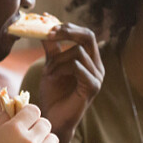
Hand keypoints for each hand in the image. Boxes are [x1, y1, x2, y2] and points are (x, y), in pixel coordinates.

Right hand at [0, 105, 55, 142]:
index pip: (33, 110)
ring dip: (44, 140)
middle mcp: (29, 142)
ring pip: (53, 140)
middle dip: (36, 125)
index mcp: (14, 129)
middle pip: (45, 123)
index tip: (24, 118)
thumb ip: (1, 123)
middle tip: (28, 133)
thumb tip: (10, 111)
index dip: (28, 113)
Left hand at [36, 24, 104, 142]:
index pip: (85, 34)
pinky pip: (78, 67)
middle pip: (89, 37)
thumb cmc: (53, 94)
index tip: (48, 26)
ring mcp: (98, 77)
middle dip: (67, 32)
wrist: (52, 119)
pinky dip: (61, 68)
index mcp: (91, 60)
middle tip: (49, 34)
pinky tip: (52, 76)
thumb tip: (45, 24)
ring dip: (58, 59)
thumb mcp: (51, 65)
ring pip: (78, 53)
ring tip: (47, 71)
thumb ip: (52, 47)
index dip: (68, 27)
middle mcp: (98, 66)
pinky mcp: (93, 87)